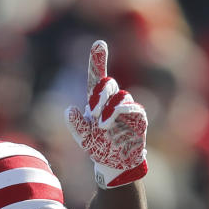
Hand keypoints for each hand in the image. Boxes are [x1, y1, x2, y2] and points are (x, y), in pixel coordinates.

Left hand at [65, 40, 147, 188]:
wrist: (116, 164)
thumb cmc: (99, 149)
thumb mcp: (84, 139)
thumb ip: (76, 125)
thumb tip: (69, 110)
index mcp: (97, 102)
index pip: (96, 77)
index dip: (98, 60)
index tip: (99, 44)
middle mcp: (112, 101)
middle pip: (107, 83)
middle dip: (99, 94)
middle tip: (93, 112)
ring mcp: (127, 108)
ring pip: (120, 96)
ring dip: (108, 109)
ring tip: (102, 125)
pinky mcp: (138, 117)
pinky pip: (133, 108)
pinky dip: (120, 113)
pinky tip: (110, 123)